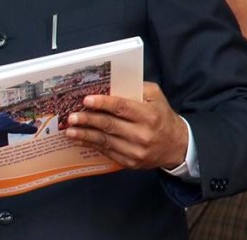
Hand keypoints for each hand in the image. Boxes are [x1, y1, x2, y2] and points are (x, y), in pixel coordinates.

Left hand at [65, 81, 188, 169]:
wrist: (177, 146)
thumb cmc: (161, 116)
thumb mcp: (156, 97)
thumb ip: (137, 88)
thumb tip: (112, 84)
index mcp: (149, 115)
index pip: (122, 108)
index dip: (103, 104)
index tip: (86, 100)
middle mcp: (143, 134)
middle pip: (110, 126)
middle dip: (88, 120)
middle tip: (72, 116)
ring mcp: (136, 151)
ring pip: (105, 141)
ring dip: (85, 135)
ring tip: (69, 130)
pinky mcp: (131, 162)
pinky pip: (107, 152)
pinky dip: (91, 145)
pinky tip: (80, 139)